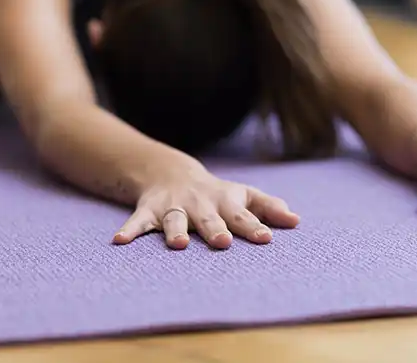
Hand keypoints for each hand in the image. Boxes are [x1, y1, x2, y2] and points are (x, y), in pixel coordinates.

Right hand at [112, 162, 299, 249]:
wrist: (171, 172)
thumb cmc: (218, 194)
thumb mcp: (244, 195)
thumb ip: (269, 207)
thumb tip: (297, 221)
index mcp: (225, 202)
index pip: (243, 216)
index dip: (254, 227)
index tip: (266, 238)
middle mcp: (200, 204)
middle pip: (209, 219)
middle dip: (215, 230)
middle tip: (223, 242)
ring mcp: (174, 206)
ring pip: (174, 220)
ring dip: (175, 231)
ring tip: (179, 244)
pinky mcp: (149, 210)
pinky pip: (138, 221)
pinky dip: (129, 230)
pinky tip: (119, 242)